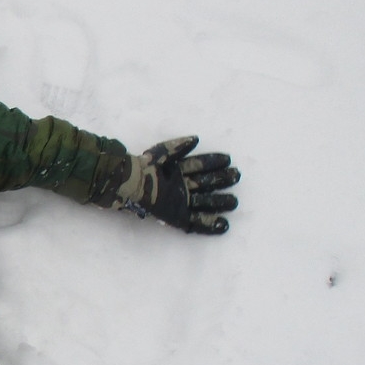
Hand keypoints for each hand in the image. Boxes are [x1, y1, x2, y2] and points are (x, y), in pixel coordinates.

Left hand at [124, 136, 239, 234]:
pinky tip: (223, 225)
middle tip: (236, 176)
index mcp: (178, 171)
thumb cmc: (143, 170)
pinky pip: (196, 222)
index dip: (213, 161)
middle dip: (221, 180)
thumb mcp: (160, 154)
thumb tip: (196, 139)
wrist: (129, 187)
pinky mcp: (177, 217)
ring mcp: (180, 202)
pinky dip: (209, 224)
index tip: (227, 159)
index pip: (200, 165)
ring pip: (205, 202)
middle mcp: (182, 186)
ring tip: (234, 202)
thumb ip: (178, 147)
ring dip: (220, 202)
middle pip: (206, 183)